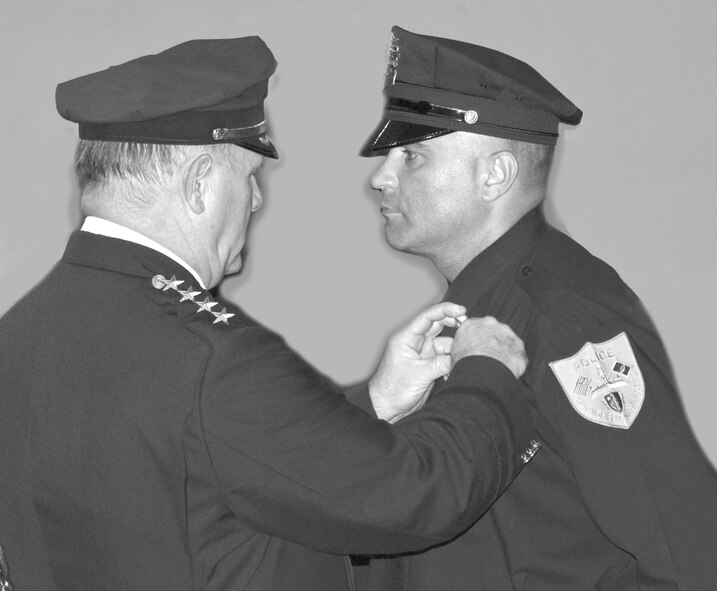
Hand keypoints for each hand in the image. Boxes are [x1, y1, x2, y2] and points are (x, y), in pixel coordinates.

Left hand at [369, 302, 466, 422]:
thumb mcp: (420, 376)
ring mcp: (422, 353)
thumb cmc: (393, 390)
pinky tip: (457, 368)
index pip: (428, 317)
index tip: (461, 310)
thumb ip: (441, 364)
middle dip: (455, 323)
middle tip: (470, 326)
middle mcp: (415, 342)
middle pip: (438, 325)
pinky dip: (452, 360)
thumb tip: (461, 356)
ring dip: (455, 347)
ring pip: (444, 342)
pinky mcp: (428, 364)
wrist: (387, 408)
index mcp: (407, 338)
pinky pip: (445, 357)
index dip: (445, 310)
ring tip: (464, 354)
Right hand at [452, 316, 527, 377]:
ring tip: (497, 365)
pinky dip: (513, 360)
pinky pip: (517, 352)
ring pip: (506, 340)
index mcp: (471, 324)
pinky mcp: (518, 344)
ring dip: (504, 350)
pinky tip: (507, 370)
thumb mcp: (454, 353)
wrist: (481, 373)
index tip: (477, 347)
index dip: (477, 338)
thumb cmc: (465, 364)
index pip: (475, 327)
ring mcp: (506, 332)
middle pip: (493, 331)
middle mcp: (490, 323)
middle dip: (492, 342)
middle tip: (487, 357)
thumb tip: (463, 354)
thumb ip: (461, 347)